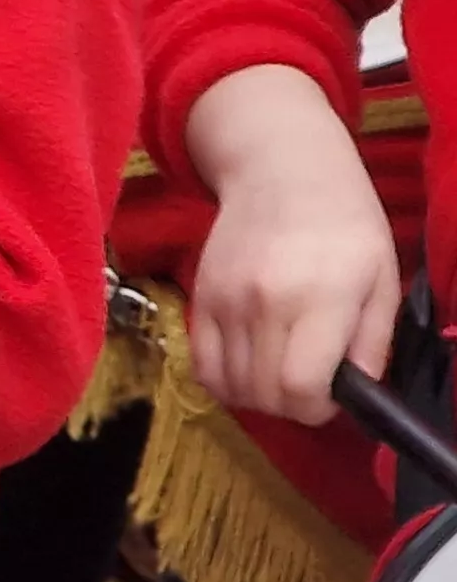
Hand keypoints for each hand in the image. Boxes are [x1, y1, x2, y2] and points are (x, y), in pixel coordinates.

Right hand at [187, 65, 399, 424]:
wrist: (280, 172)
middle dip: (291, 406)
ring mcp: (225, 301)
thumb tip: (358, 392)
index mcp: (319, 299)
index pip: (300, 386)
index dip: (317, 408)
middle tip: (310, 386)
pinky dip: (225, 380)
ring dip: (259, 395)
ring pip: (231, 386)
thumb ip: (373, 341)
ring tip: (280, 374)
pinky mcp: (200, 297)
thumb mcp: (382, 279)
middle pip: (264, 394)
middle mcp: (264, 303)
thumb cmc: (345, 225)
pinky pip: (201, 364)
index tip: (332, 397)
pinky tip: (249, 366)